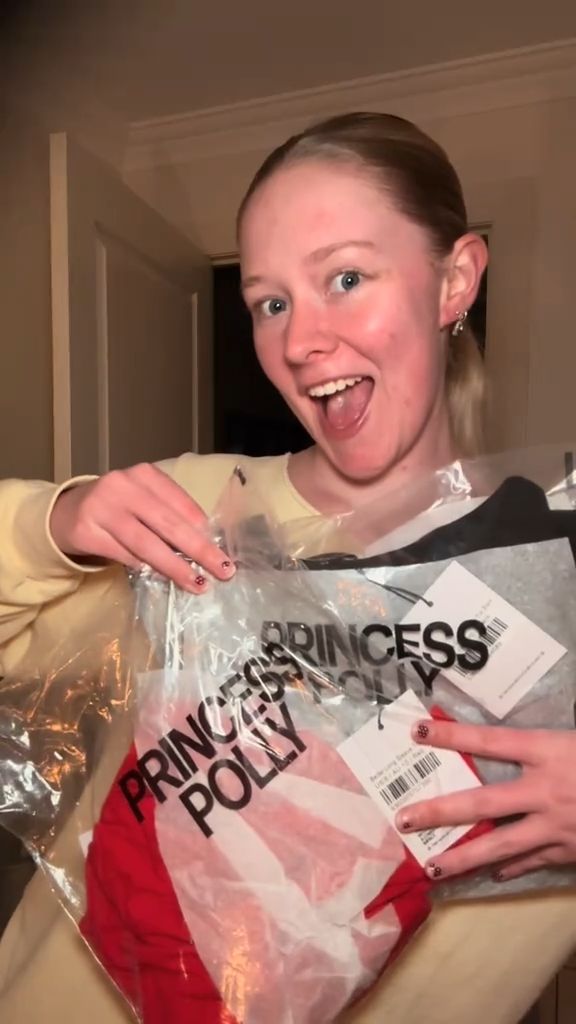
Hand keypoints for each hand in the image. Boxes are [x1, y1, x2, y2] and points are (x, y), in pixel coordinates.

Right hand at [50, 463, 235, 592]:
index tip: (224, 551)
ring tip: (197, 583)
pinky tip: (162, 578)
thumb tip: (207, 544)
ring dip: (175, 567)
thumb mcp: (145, 500)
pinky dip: (145, 567)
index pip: (182, 504)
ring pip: (147, 543)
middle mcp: (123, 486)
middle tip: (222, 571)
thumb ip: (170, 515)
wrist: (68, 512)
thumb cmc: (119, 508)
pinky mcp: (87, 530)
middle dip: (199, 550)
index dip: (204, 530)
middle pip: (169, 524)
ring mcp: (102, 507)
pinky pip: (124, 555)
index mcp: (145, 474)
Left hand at [394, 718, 575, 881]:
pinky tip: (491, 874)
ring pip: (501, 844)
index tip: (418, 731)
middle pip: (483, 802)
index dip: (453, 736)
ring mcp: (555, 825)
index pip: (490, 741)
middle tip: (403, 819)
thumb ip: (543, 744)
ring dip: (463, 858)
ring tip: (430, 868)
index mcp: (547, 751)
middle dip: (440, 811)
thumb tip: (509, 744)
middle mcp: (544, 790)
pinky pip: (533, 861)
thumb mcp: (574, 740)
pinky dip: (511, 868)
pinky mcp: (569, 850)